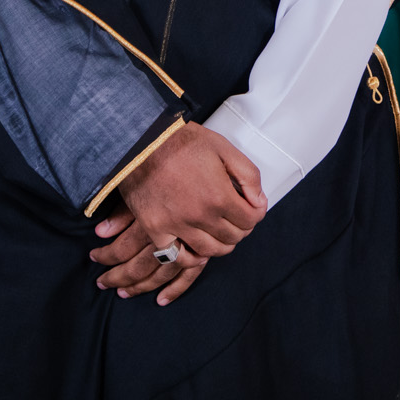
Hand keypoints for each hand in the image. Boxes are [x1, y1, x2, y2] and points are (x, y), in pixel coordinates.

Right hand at [89, 124, 265, 305]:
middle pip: (233, 238)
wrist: (140, 142)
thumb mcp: (223, 147)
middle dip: (240, 228)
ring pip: (210, 251)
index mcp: (219, 195)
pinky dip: (192, 257)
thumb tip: (259, 201)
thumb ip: (248, 175)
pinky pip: (178, 258)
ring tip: (219, 230)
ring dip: (221, 244)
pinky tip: (196, 246)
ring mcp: (177, 226)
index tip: (251, 207)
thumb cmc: (181, 141)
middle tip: (236, 217)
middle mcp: (200, 216)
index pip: (251, 220)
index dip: (256, 213)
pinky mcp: (156, 230)